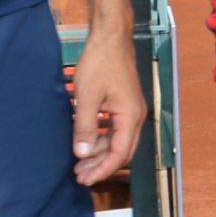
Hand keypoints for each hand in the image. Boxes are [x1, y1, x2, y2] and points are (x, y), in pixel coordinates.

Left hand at [70, 26, 148, 185]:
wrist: (111, 36)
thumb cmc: (100, 63)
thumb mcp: (87, 96)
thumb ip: (86, 127)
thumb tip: (83, 154)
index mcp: (131, 116)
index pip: (120, 154)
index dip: (102, 170)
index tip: (83, 180)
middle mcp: (136, 116)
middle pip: (122, 151)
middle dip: (101, 166)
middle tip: (79, 176)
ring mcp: (132, 109)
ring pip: (118, 140)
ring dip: (100, 153)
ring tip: (79, 162)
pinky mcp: (124, 103)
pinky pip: (116, 129)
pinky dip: (102, 139)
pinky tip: (87, 141)